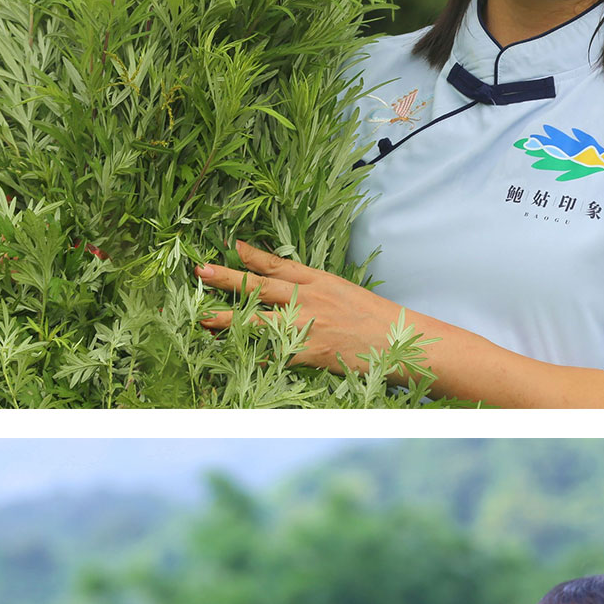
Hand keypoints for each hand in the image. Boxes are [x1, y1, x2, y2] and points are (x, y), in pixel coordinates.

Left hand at [195, 242, 418, 376]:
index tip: (232, 246)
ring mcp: (306, 326)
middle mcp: (308, 300)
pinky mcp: (309, 353)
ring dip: (226, 319)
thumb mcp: (346, 292)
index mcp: (319, 281)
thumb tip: (291, 289)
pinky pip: (273, 354)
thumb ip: (317, 289)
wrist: (402, 340)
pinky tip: (232, 357)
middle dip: (227, 278)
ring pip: (257, 320)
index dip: (253, 255)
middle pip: (259, 286)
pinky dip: (253, 356)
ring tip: (202, 317)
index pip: (278, 264)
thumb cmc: (379, 318)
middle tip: (201, 271)